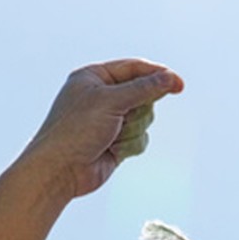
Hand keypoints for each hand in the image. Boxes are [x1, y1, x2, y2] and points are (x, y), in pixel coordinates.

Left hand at [17, 58, 183, 199]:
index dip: (157, 75)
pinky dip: (130, 145)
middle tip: (124, 118)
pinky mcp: (115, 142)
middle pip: (144, 95)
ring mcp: (109, 120)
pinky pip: (140, 138)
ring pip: (144, 118)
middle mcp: (101, 97)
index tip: (178, 84)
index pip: (134, 68)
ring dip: (132, 130)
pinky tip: (112, 151)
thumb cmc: (75, 131)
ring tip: (111, 137)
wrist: (60, 171)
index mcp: (93, 77)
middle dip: (138, 110)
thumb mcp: (111, 101)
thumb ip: (144, 88)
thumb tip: (170, 78)